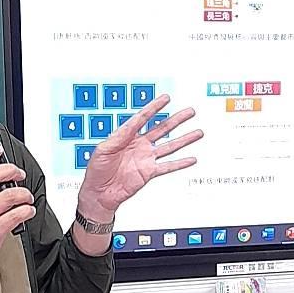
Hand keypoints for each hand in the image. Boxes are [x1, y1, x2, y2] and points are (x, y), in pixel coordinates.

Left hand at [77, 94, 202, 221]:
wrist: (99, 193)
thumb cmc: (96, 171)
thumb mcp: (103, 149)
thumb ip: (118, 137)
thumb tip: (130, 126)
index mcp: (126, 137)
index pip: (143, 118)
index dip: (154, 107)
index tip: (165, 99)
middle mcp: (139, 146)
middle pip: (162, 129)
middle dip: (176, 120)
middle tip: (189, 112)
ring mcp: (145, 159)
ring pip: (169, 146)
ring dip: (184, 139)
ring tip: (197, 132)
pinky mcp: (149, 173)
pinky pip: (168, 166)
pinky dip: (180, 163)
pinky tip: (191, 159)